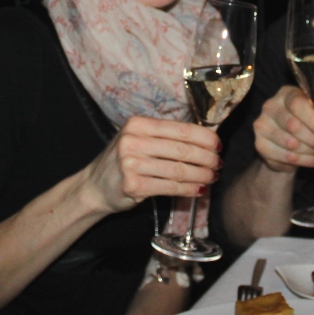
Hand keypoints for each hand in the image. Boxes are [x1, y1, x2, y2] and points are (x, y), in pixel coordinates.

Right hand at [85, 115, 221, 213]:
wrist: (94, 186)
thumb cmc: (124, 161)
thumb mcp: (139, 140)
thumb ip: (165, 137)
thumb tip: (206, 140)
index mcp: (138, 124)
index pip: (181, 129)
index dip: (204, 138)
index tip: (218, 145)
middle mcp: (133, 140)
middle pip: (182, 149)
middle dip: (207, 158)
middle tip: (219, 165)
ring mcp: (131, 162)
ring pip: (179, 169)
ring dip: (201, 175)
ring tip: (212, 178)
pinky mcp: (132, 184)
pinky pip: (169, 186)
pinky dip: (188, 189)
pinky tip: (199, 190)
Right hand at [252, 85, 313, 172]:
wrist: (287, 143)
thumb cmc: (305, 123)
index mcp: (286, 94)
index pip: (297, 104)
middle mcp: (270, 107)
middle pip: (293, 124)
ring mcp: (262, 126)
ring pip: (290, 143)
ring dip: (310, 151)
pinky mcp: (260, 145)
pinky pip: (285, 156)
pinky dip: (303, 161)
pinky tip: (312, 160)